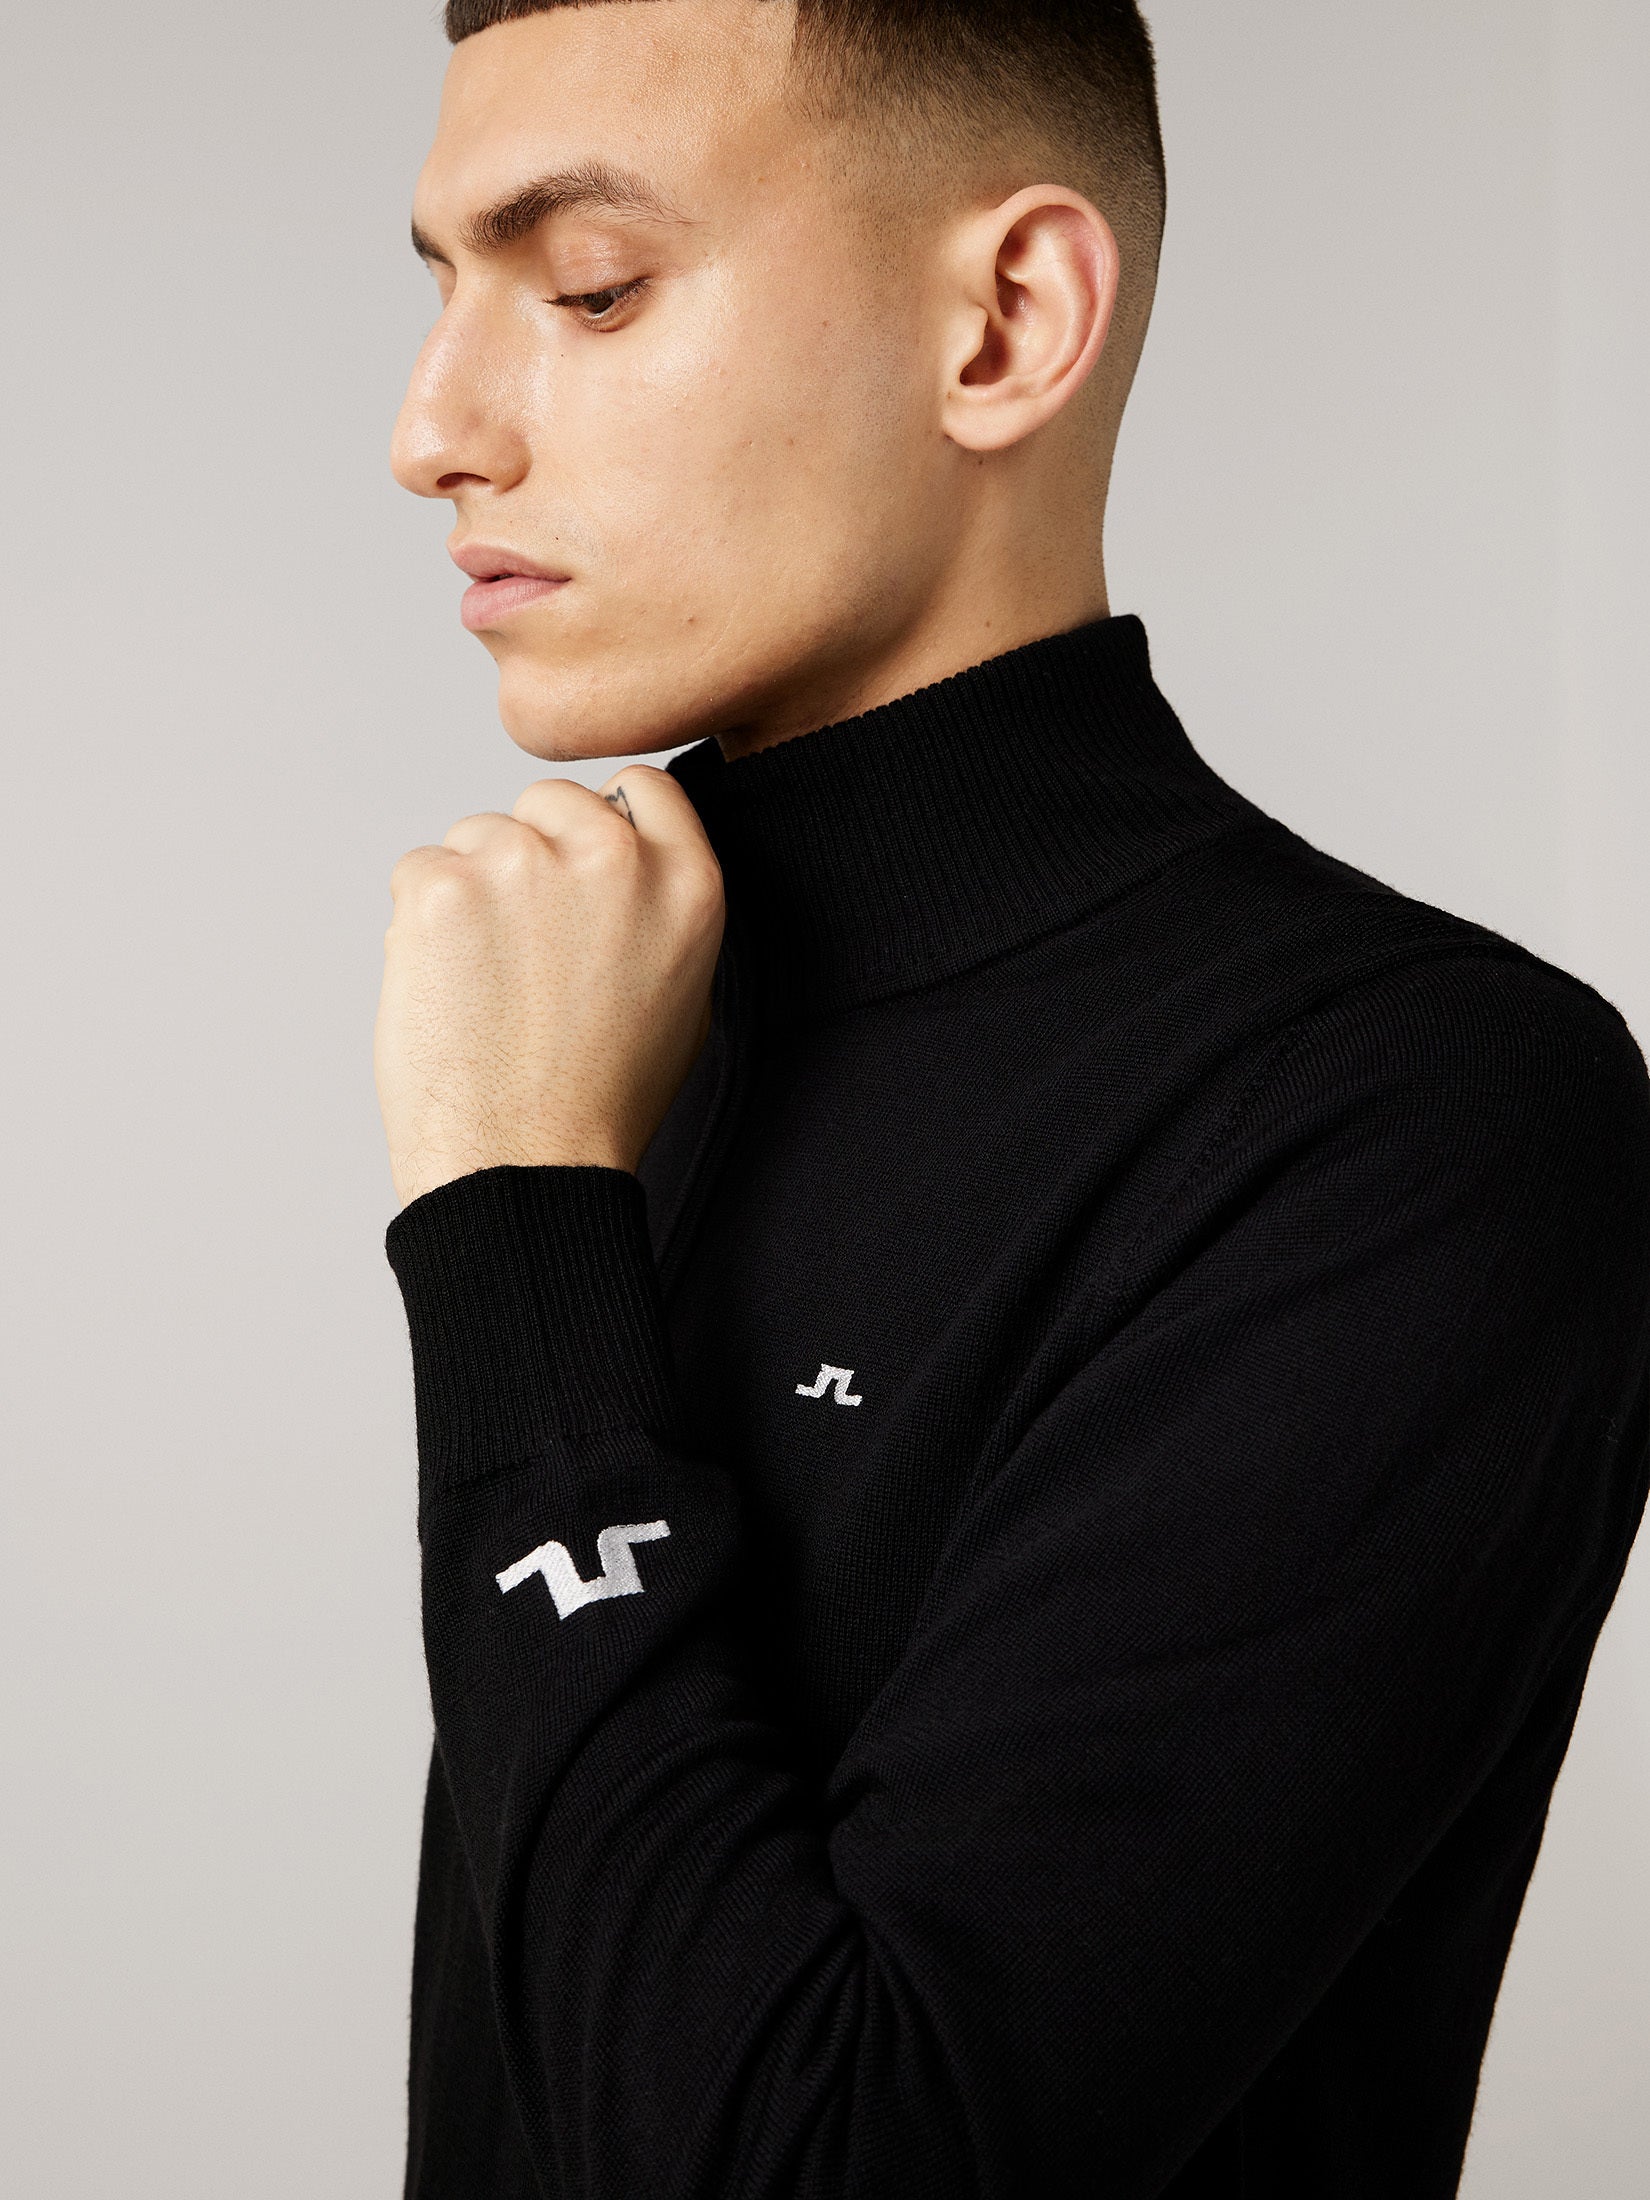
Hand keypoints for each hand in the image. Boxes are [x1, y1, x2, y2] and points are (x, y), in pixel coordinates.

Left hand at [375, 766, 724, 1207]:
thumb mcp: (687, 996)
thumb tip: (626, 858)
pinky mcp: (444, 886)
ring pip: (477, 836)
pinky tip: (450, 990)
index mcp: (688, 883)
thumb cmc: (601, 1102)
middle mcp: (614, 857)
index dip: (601, 820)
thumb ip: (662, 908)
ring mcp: (523, 864)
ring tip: (490, 987)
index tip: (578, 861)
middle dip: (529, 856)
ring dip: (472, 892)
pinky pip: (420, 870)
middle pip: (549, 802)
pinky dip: (421, 922)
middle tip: (525, 951)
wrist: (525, 1167)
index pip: (642, 786)